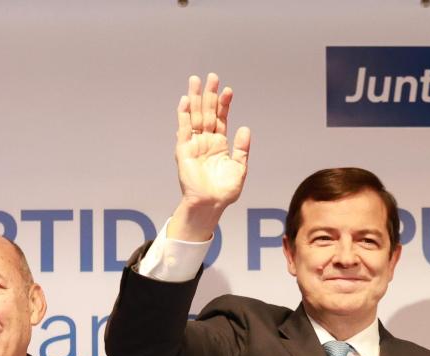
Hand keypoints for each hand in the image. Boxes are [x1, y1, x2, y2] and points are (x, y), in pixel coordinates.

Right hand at [171, 73, 250, 240]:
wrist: (211, 204)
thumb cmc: (225, 190)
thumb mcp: (239, 168)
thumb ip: (242, 148)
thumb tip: (245, 128)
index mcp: (219, 143)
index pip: (221, 118)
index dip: (224, 104)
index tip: (228, 90)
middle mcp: (206, 141)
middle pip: (207, 112)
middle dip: (209, 95)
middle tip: (212, 76)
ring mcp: (194, 144)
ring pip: (194, 116)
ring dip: (195, 98)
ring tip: (196, 80)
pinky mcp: (184, 150)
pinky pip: (183, 129)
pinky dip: (183, 115)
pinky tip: (185, 100)